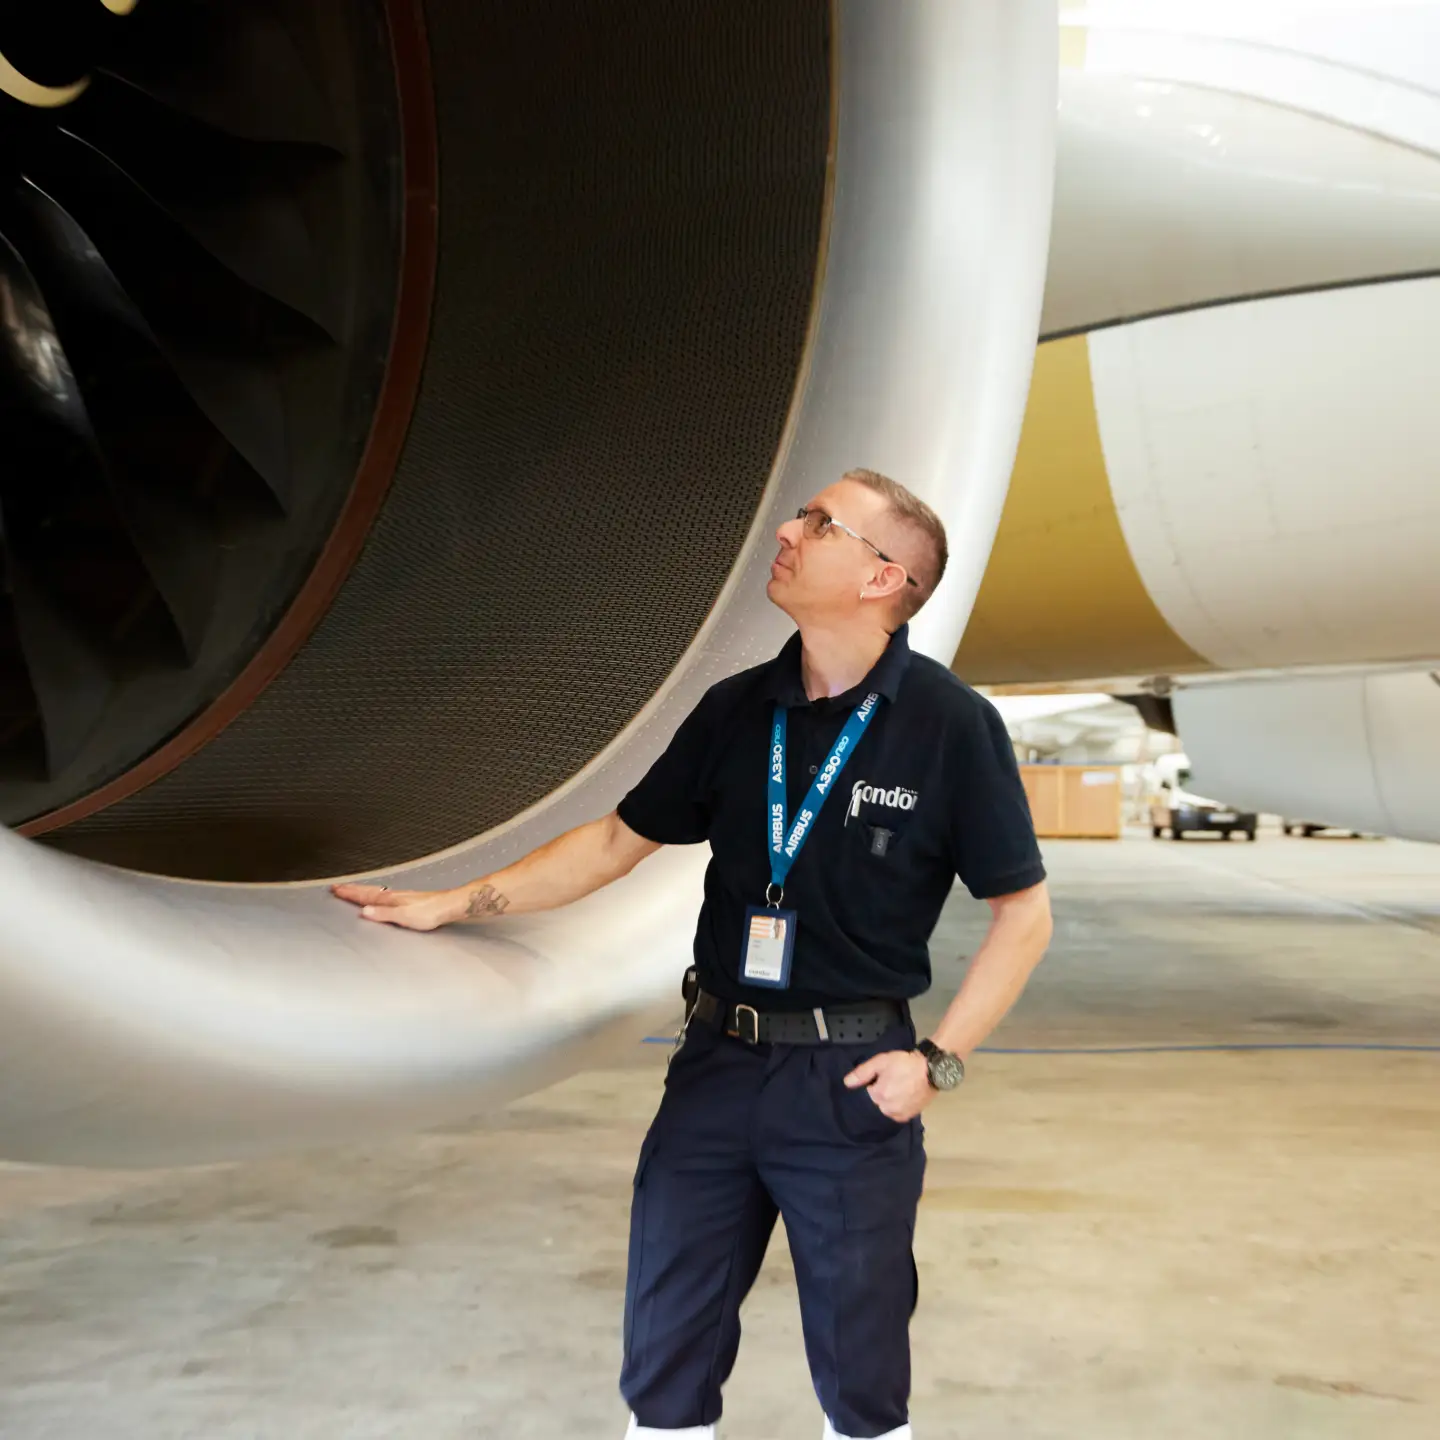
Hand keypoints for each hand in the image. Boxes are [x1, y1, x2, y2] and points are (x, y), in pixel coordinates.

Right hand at [329, 883, 463, 931]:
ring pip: (375, 891)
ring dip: (362, 890)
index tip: (335, 889)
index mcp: (390, 899)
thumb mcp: (404, 917)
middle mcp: (393, 895)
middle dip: (352, 889)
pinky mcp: (407, 900)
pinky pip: (383, 894)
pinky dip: (374, 894)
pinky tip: (378, 896)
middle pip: (368, 891)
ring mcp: (400, 896)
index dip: (350, 893)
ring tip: (352, 889)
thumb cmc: (430, 912)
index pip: (365, 896)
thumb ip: (384, 915)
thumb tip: (364, 912)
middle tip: (337, 886)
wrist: (449, 905)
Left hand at [843, 1049, 934, 1122]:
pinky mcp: (909, 1117)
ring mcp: (899, 1115)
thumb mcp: (881, 1061)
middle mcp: (887, 1110)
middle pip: (874, 1105)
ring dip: (885, 1103)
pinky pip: (895, 1115)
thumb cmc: (905, 1063)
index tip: (874, 1081)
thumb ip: (862, 1073)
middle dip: (876, 1097)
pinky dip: (894, 1108)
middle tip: (885, 1084)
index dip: (868, 1087)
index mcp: (879, 1096)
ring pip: (884, 1111)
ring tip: (893, 1090)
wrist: (932, 1069)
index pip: (864, 1096)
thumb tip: (846, 1083)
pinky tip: (898, 1098)